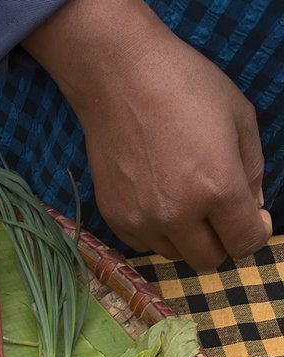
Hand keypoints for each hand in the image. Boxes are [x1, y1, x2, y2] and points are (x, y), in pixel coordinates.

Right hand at [24, 0, 272, 268]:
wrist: (119, 81)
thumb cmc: (186, 87)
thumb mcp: (239, 118)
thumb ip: (252, 171)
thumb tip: (252, 208)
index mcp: (216, 188)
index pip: (245, 243)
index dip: (255, 233)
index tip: (252, 217)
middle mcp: (178, 215)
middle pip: (208, 261)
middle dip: (221, 242)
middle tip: (218, 214)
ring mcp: (142, 220)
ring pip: (174, 254)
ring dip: (186, 236)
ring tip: (181, 199)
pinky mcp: (115, 218)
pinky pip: (144, 243)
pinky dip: (156, 230)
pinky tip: (156, 197)